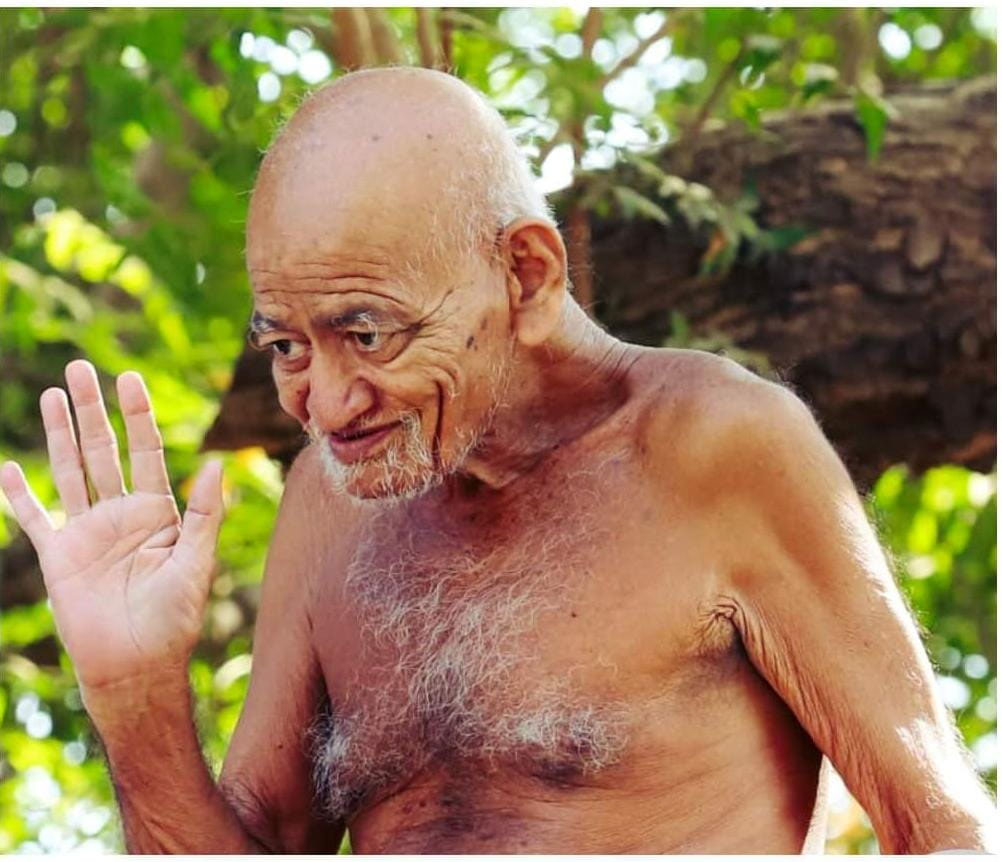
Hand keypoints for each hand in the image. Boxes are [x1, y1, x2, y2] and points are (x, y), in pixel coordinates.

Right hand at [0, 360, 222, 689]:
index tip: (128, 377)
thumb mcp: (196, 560)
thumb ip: (204, 511)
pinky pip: (34, 518)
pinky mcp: (58, 557)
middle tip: (80, 368)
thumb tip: (217, 461)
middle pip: (104, 450)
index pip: (146, 451)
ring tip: (52, 395)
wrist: (136, 665)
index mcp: (158, 511)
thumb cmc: (175, 617)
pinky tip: (8, 466)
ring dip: (60, 434)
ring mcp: (87, 532)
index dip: (137, 415)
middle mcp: (121, 514)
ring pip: (70, 471)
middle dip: (93, 410)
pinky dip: (19, 494)